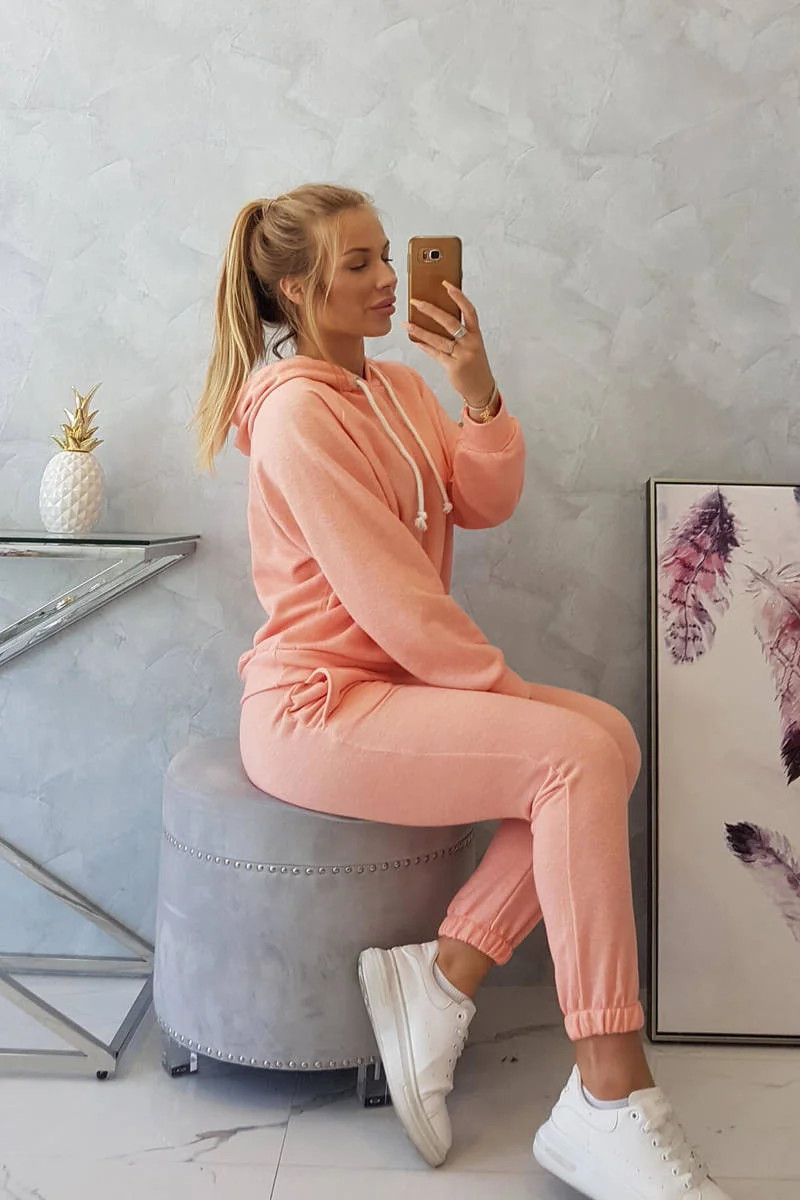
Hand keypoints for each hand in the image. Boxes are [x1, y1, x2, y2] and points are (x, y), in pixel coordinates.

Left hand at [401, 281, 495, 407]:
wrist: (481, 387)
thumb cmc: (474, 363)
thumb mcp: (472, 344)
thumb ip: (459, 332)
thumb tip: (437, 317)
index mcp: (476, 334)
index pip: (469, 310)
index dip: (458, 296)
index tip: (446, 284)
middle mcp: (471, 342)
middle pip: (449, 322)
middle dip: (431, 310)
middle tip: (416, 301)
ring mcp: (462, 355)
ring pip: (438, 339)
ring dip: (420, 331)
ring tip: (407, 324)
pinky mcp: (454, 367)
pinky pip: (436, 354)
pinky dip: (425, 347)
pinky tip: (415, 341)